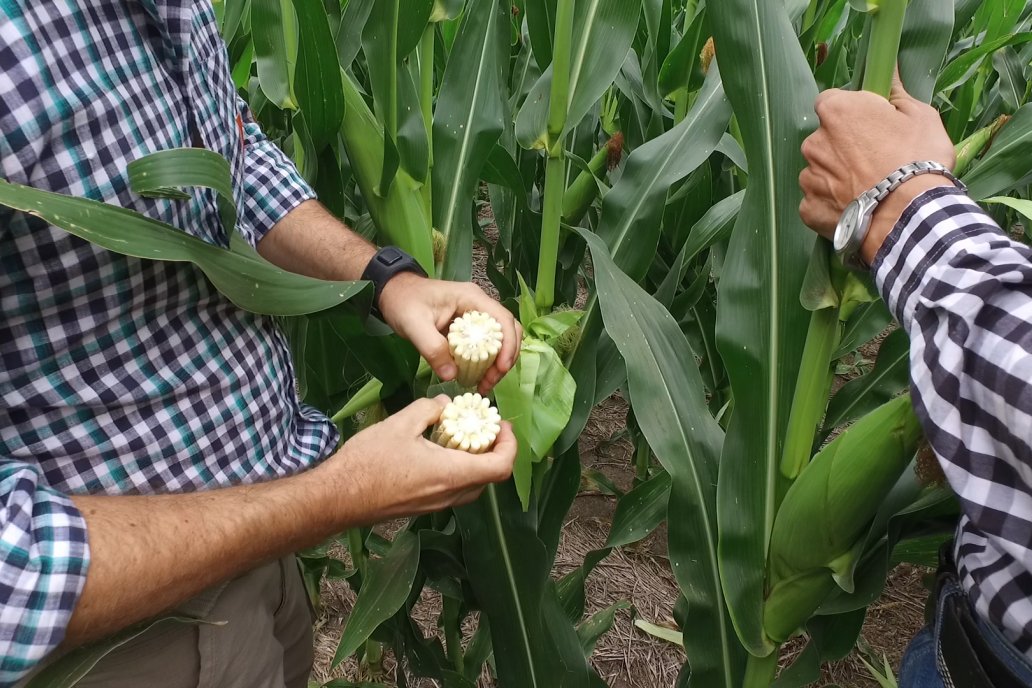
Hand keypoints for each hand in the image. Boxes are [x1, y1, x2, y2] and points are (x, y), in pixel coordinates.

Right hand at [320, 396, 516, 522]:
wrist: (337, 497)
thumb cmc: (368, 462)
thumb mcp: (401, 423)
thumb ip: (429, 409)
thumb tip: (444, 405)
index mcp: (451, 474)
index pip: (500, 467)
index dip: (510, 445)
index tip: (501, 425)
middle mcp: (449, 495)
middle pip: (489, 477)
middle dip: (494, 450)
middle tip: (483, 427)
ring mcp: (436, 505)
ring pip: (472, 486)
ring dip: (475, 461)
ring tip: (461, 436)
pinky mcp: (423, 507)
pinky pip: (453, 490)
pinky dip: (457, 470)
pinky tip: (438, 451)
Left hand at [378, 273, 522, 392]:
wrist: (392, 293)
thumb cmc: (403, 303)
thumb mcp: (414, 325)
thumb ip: (432, 348)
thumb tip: (452, 376)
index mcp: (472, 298)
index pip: (503, 320)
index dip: (508, 345)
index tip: (500, 368)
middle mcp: (479, 305)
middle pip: (508, 331)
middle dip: (505, 358)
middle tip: (490, 381)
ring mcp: (475, 316)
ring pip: (500, 340)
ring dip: (497, 363)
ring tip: (485, 384)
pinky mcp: (468, 328)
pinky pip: (486, 345)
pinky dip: (486, 363)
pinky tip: (477, 377)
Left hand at [799, 73, 955, 262]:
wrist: (910, 214)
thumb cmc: (919, 159)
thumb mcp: (920, 116)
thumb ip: (897, 92)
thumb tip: (890, 68)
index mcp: (837, 112)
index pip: (831, 102)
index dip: (851, 113)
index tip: (870, 125)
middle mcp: (814, 142)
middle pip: (824, 139)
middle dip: (843, 147)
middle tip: (874, 161)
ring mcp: (808, 177)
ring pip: (820, 171)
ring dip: (836, 177)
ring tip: (868, 189)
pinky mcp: (808, 208)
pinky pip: (817, 202)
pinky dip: (832, 205)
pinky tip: (856, 209)